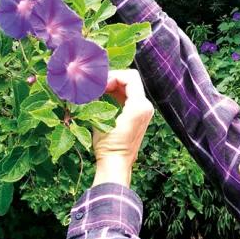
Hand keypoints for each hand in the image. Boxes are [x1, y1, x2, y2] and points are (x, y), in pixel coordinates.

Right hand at [92, 70, 154, 186]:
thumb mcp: (103, 120)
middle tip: (97, 88)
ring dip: (113, 87)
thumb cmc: (108, 145)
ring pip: (128, 88)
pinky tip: (103, 98)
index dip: (113, 76)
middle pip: (130, 80)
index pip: (130, 76)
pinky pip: (128, 97)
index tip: (100, 85)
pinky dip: (116, 94)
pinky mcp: (138, 115)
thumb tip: (93, 84)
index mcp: (140, 105)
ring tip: (98, 92)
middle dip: (112, 80)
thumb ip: (102, 98)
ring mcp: (143, 111)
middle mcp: (146, 106)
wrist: (116, 163)